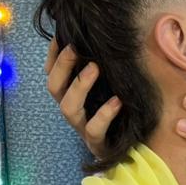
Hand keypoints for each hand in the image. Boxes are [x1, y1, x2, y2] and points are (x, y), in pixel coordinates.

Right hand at [45, 38, 120, 159]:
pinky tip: (117, 101)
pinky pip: (94, 129)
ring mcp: (83, 128)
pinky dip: (104, 114)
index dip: (53, 55)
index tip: (63, 35)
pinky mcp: (98, 144)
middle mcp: (73, 110)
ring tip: (94, 68)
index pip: (52, 73)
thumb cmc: (122, 112)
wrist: (133, 149)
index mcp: (71, 95)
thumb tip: (105, 39)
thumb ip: (104, 67)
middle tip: (76, 48)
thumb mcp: (112, 86)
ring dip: (79, 86)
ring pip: (68, 108)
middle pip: (54, 87)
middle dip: (62, 66)